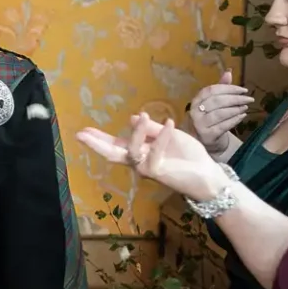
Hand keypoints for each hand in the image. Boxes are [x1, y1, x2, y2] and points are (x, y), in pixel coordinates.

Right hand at [77, 114, 226, 202]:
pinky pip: (154, 152)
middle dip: (96, 144)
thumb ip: (151, 129)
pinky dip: (161, 137)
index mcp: (140, 152)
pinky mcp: (158, 172)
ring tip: (144, 115)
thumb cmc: (188, 154)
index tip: (83, 130)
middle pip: (112, 154)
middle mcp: (139, 161)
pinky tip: (170, 123)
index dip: (99, 138)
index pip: (116, 144)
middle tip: (80, 134)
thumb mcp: (169, 134)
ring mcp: (146, 168)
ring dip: (136, 133)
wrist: (207, 173)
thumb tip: (134, 117)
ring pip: (131, 151)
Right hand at [189, 71, 252, 158]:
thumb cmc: (209, 119)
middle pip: (217, 101)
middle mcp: (194, 111)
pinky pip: (223, 126)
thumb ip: (220, 88)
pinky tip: (242, 116)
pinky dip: (234, 120)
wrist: (203, 142)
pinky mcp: (207, 136)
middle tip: (249, 99)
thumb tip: (229, 72)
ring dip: (235, 109)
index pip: (212, 90)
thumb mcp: (213, 103)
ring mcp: (199, 124)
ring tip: (245, 108)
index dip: (229, 88)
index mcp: (196, 100)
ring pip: (220, 113)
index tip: (243, 90)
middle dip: (235, 99)